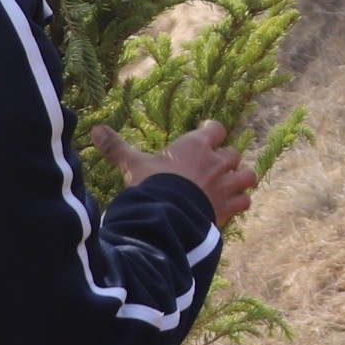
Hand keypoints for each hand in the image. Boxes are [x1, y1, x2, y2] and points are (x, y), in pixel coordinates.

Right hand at [93, 120, 255, 226]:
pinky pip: (245, 201)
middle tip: (212, 168)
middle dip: (225, 160)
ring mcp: (226, 184)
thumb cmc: (151, 185)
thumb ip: (118, 148)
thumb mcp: (133, 164)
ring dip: (240, 179)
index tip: (204, 138)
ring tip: (229, 185)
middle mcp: (216, 162)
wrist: (166, 216)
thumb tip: (96, 130)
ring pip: (247, 175)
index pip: (216, 128)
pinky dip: (239, 203)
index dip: (211, 133)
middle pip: (233, 153)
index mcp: (196, 145)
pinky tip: (229, 207)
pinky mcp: (229, 207)